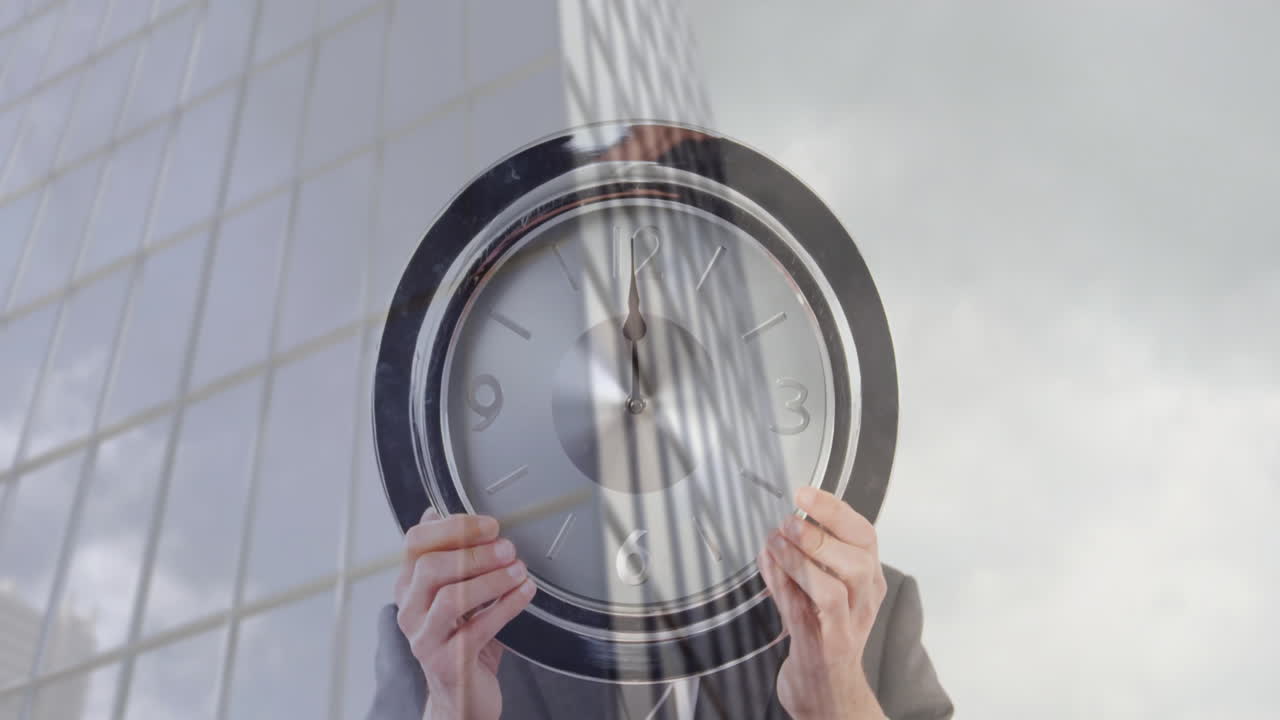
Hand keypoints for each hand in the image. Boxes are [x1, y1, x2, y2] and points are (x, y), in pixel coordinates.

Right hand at [394, 507, 535, 719]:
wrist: (462, 697)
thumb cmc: (462, 639)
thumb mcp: (453, 593)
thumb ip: (449, 556)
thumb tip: (436, 512)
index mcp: (409, 586)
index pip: (416, 542)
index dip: (453, 527)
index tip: (489, 525)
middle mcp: (410, 610)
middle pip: (430, 567)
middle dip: (475, 553)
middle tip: (508, 548)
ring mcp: (425, 639)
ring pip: (451, 598)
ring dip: (491, 579)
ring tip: (519, 570)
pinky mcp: (447, 663)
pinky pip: (478, 629)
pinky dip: (507, 606)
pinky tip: (525, 593)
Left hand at [758, 487, 888, 719]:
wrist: (828, 692)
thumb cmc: (825, 636)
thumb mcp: (820, 591)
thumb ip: (800, 561)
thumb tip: (774, 531)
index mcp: (867, 581)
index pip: (864, 536)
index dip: (835, 510)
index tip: (805, 492)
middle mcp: (863, 602)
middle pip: (858, 561)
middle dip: (820, 536)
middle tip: (789, 521)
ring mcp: (846, 627)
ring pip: (834, 589)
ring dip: (801, 560)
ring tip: (775, 542)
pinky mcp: (824, 648)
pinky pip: (804, 612)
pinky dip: (783, 585)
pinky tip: (767, 566)